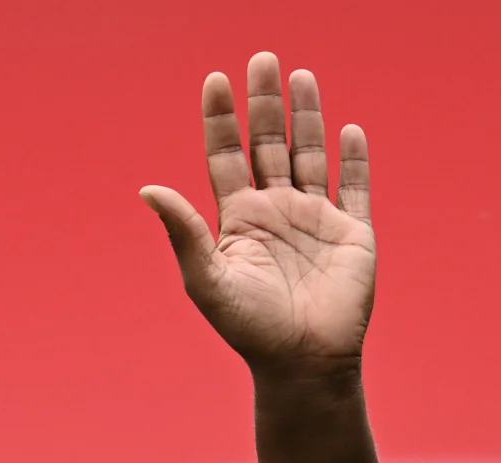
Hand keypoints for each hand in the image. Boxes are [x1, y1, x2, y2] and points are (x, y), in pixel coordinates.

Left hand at [141, 53, 374, 376]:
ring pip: (310, 154)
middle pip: (268, 144)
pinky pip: (353, 188)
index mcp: (239, 219)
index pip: (226, 156)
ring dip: (307, 117)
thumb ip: (183, 232)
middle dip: (265, 103)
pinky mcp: (352, 234)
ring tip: (301, 76)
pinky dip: (352, 159)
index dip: (221, 119)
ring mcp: (315, 219)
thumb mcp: (207, 280)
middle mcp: (275, 211)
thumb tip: (147, 189)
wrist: (304, 364)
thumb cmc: (251, 330)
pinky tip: (348, 130)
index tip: (216, 80)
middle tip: (262, 59)